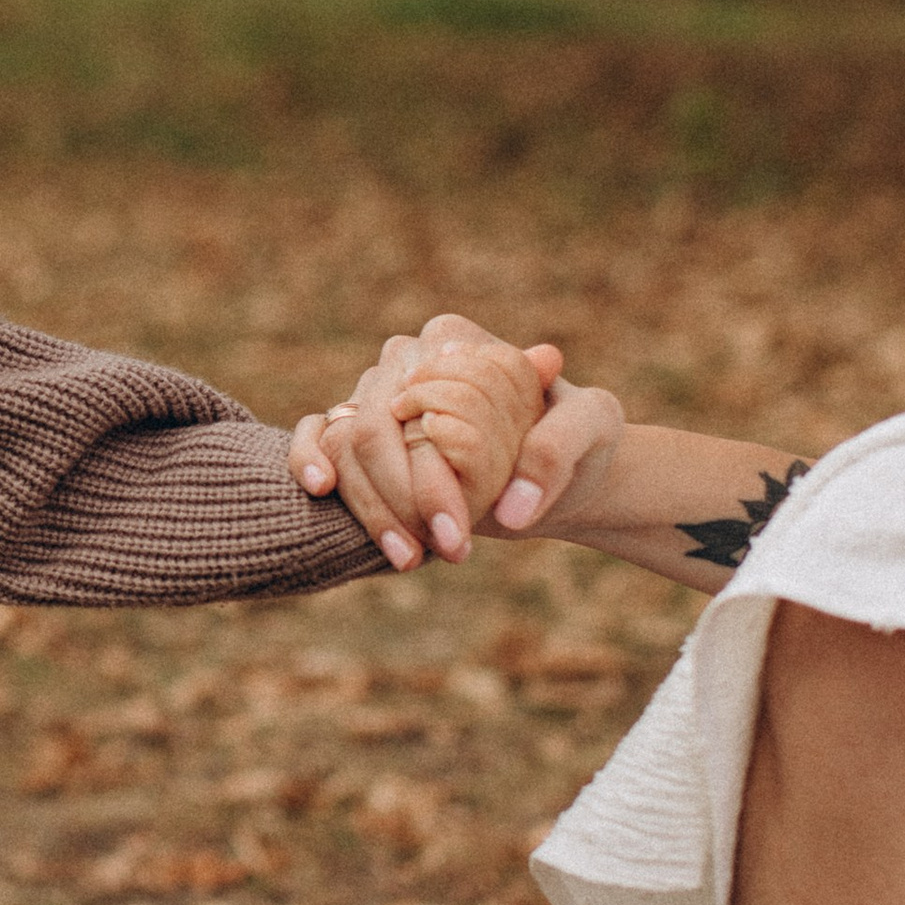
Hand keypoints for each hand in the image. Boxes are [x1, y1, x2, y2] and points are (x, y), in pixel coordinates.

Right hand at [294, 319, 624, 561]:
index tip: (456, 532)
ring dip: (368, 508)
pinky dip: (308, 460)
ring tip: (409, 560)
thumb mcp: (595, 429)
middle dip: (397, 501)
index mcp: (454, 344)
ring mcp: (377, 393)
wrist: (562, 468)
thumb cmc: (579, 439)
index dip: (425, 477)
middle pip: (369, 429)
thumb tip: (513, 508)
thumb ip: (558, 448)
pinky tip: (321, 492)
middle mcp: (406, 361)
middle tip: (442, 552)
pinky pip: (315, 434)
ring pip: (342, 445)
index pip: (416, 404)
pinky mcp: (360, 429)